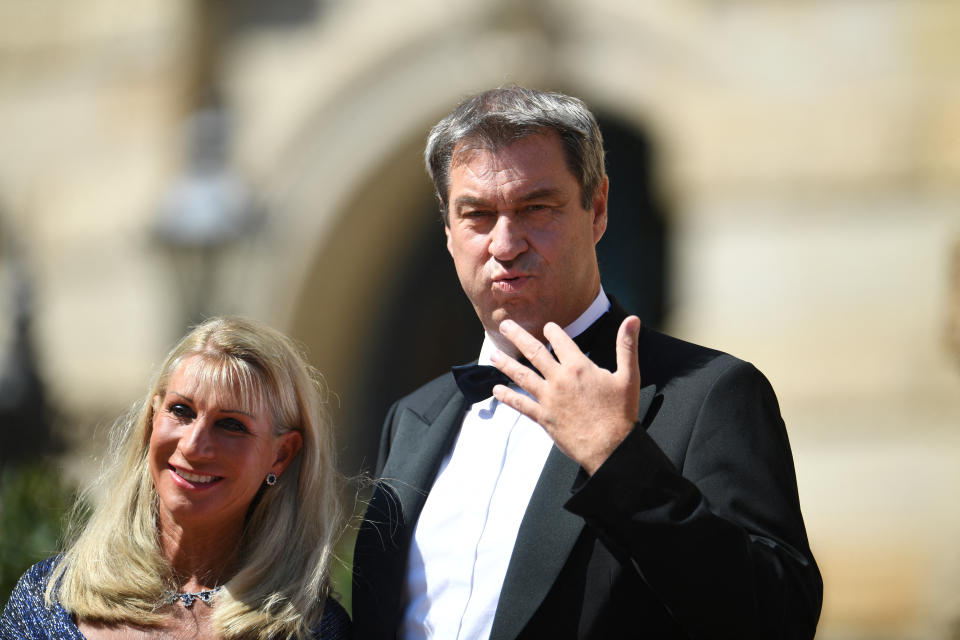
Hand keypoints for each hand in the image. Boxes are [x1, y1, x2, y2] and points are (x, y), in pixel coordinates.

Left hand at [490, 316, 641, 474]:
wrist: (611, 448)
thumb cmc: (620, 413)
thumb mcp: (629, 376)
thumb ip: (627, 346)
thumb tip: (633, 320)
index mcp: (579, 367)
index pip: (561, 341)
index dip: (553, 331)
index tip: (547, 327)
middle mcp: (560, 379)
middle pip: (534, 352)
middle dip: (518, 336)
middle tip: (504, 325)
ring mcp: (549, 398)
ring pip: (522, 376)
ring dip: (506, 364)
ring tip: (493, 354)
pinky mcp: (544, 417)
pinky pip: (521, 405)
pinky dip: (507, 397)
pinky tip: (497, 390)